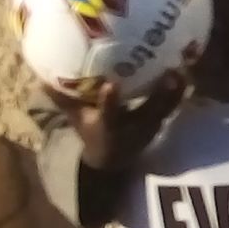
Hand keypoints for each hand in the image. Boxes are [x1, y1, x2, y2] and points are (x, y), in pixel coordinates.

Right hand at [63, 71, 188, 171]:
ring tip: (183, 68)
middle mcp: (131, 130)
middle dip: (159, 96)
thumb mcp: (76, 119)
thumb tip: (42, 77)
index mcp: (107, 128)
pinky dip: (179, 91)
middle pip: (148, 113)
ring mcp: (148, 128)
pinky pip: (172, 106)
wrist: (111, 159)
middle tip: (169, 72)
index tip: (111, 86)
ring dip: (175, 92)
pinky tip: (186, 69)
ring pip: (165, 110)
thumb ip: (63, 99)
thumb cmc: (91, 132)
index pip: (108, 116)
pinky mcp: (159, 123)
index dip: (110, 103)